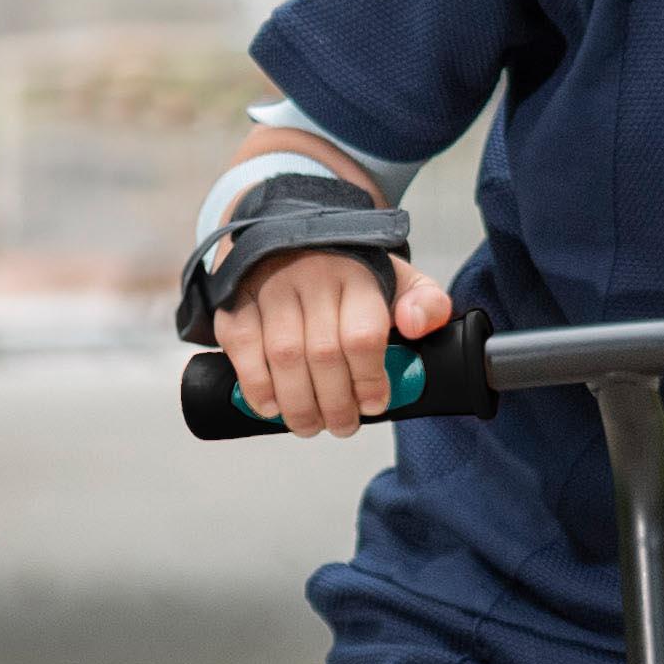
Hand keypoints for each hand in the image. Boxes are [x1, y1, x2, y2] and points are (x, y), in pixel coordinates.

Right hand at [214, 242, 459, 436]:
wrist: (294, 236)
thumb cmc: (352, 272)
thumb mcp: (400, 279)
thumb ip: (426, 303)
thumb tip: (416, 325)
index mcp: (358, 274)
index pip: (363, 335)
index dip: (368, 380)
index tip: (373, 405)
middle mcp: (313, 275)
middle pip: (323, 353)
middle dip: (335, 403)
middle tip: (342, 427)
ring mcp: (271, 286)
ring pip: (284, 355)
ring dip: (297, 402)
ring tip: (310, 426)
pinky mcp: (237, 298)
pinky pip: (241, 344)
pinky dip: (255, 383)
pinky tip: (270, 406)